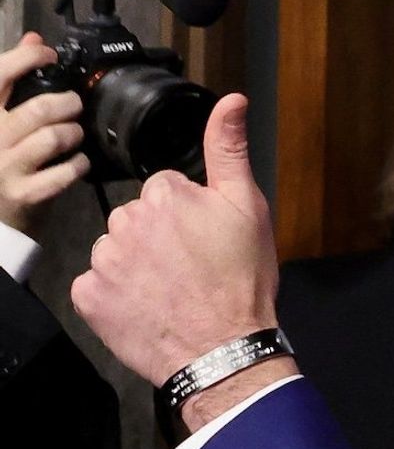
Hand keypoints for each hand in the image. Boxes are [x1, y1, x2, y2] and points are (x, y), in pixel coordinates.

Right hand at [0, 32, 89, 233]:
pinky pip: (65, 172)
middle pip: (39, 108)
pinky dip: (79, 164)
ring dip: (74, 133)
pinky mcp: (25, 194)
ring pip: (55, 137)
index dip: (25, 57)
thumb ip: (12, 81)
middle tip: (73, 106)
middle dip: (67, 104)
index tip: (47, 53)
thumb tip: (33, 39)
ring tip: (74, 135)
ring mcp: (5, 167)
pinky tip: (77, 163)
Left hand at [72, 93, 294, 428]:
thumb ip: (230, 150)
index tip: (207, 238)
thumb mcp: (248, 207)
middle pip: (137, 216)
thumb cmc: (242, 281)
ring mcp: (105, 261)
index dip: (190, 214)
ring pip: (116, 248)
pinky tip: (147, 304)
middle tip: (192, 265)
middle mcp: (127, 221)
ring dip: (136, 263)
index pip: (166, 189)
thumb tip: (232, 100)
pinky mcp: (89, 296)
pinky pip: (96, 284)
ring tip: (171, 287)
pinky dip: (116, 294)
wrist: (223, 348)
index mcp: (166, 195)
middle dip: (159, 235)